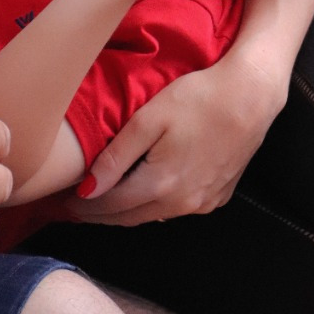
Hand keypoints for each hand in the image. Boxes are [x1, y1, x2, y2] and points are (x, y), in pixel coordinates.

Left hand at [64, 47, 284, 224]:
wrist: (252, 95)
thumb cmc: (200, 98)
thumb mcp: (150, 119)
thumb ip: (117, 156)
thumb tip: (88, 189)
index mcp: (162, 185)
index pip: (110, 206)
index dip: (83, 206)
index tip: (62, 203)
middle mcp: (183, 204)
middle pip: (130, 217)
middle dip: (100, 215)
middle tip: (74, 209)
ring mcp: (204, 203)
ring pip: (154, 215)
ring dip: (127, 211)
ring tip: (103, 200)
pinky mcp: (219, 195)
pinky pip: (178, 208)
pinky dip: (155, 205)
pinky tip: (145, 192)